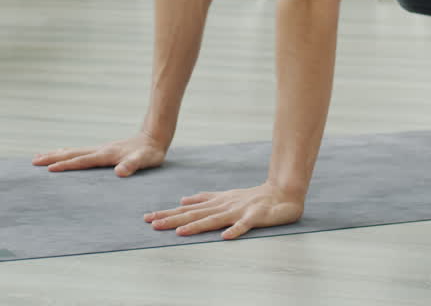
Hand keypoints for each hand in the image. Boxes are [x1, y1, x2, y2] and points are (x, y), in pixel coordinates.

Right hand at [32, 132, 167, 176]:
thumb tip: (119, 172)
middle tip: (33, 161)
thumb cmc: (150, 153)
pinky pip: (79, 152)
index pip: (82, 161)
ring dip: (56, 154)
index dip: (66, 166)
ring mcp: (100, 149)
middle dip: (52, 158)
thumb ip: (132, 165)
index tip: (49, 169)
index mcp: (106, 155)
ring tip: (39, 157)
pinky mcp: (102, 151)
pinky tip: (62, 155)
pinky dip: (67, 154)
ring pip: (73, 151)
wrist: (154, 137)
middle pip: (71, 153)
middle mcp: (100, 150)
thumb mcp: (144, 160)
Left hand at [144, 182, 303, 239]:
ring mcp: (238, 211)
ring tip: (179, 232)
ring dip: (197, 226)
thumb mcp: (224, 196)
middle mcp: (223, 206)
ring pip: (214, 219)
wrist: (281, 193)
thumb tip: (183, 200)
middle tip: (153, 224)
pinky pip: (244, 226)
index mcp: (216, 203)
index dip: (169, 214)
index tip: (149, 218)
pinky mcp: (255, 217)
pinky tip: (224, 238)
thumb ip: (204, 198)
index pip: (188, 210)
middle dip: (173, 220)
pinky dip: (235, 230)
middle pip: (195, 214)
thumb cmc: (251, 197)